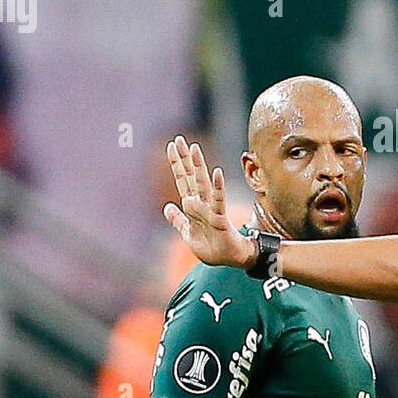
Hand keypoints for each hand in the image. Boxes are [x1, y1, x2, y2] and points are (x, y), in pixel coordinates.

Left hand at [163, 135, 255, 268]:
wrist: (230, 259)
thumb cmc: (212, 247)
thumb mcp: (187, 233)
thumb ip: (177, 220)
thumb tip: (167, 207)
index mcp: (192, 206)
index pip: (182, 180)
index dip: (176, 163)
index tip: (172, 146)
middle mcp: (201, 203)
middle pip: (190, 176)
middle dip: (184, 158)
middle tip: (179, 138)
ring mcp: (210, 208)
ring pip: (202, 183)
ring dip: (198, 166)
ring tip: (194, 148)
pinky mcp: (219, 217)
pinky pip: (218, 200)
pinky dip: (218, 186)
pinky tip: (217, 172)